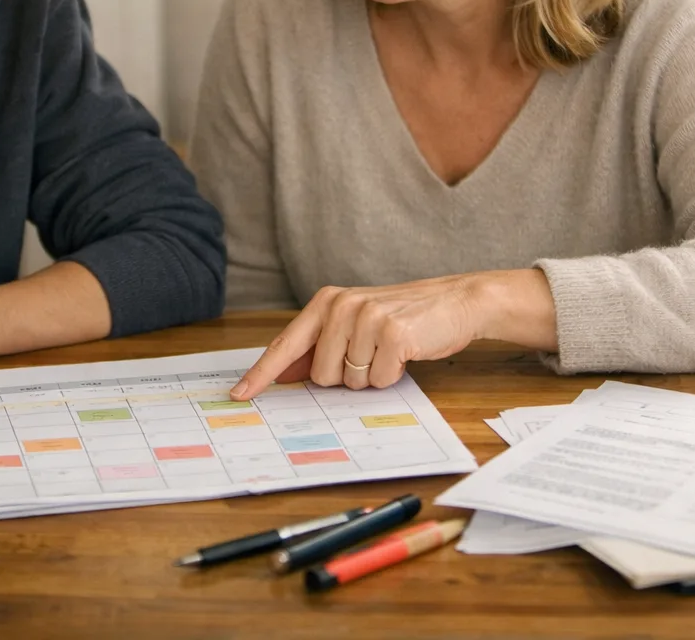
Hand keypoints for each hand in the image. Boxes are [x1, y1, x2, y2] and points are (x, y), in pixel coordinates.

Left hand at [229, 269, 556, 399]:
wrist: (455, 301)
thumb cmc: (401, 317)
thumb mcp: (354, 323)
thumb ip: (319, 346)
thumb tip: (284, 374)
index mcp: (325, 302)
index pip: (285, 344)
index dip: (261, 373)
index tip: (239, 394)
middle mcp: (342, 306)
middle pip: (321, 376)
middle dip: (345, 376)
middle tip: (371, 353)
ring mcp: (367, 318)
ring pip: (350, 382)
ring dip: (371, 376)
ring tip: (389, 351)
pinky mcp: (394, 334)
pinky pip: (380, 380)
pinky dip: (393, 376)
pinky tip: (405, 353)